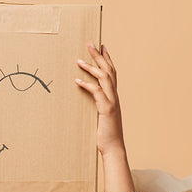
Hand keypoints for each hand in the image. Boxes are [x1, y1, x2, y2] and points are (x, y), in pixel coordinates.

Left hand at [75, 44, 133, 191]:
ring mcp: (112, 102)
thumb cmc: (107, 134)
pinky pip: (97, 93)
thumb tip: (90, 98)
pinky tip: (77, 80)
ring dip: (91, 67)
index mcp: (114, 96)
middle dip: (99, 56)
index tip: (102, 46)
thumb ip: (99, 105)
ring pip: (104, 78)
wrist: (113, 148)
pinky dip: (87, 85)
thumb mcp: (102, 116)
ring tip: (79, 59)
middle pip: (108, 70)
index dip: (107, 58)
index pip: (112, 72)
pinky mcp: (106, 110)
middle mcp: (114, 96)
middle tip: (91, 43)